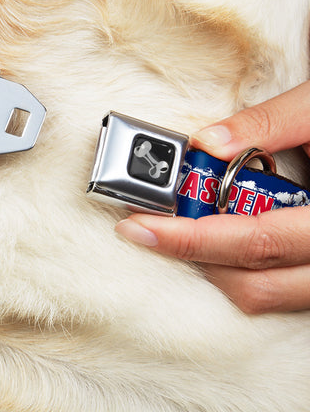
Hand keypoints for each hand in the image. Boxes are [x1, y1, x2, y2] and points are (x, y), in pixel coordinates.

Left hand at [116, 81, 309, 313]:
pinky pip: (277, 289)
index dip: (190, 238)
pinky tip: (219, 236)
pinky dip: (240, 268)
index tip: (139, 227)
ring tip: (180, 229)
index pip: (255, 241)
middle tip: (149, 226)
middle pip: (253, 283)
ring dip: (214, 266)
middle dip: (191, 255)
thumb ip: (269, 123)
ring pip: (265, 295)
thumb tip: (207, 142)